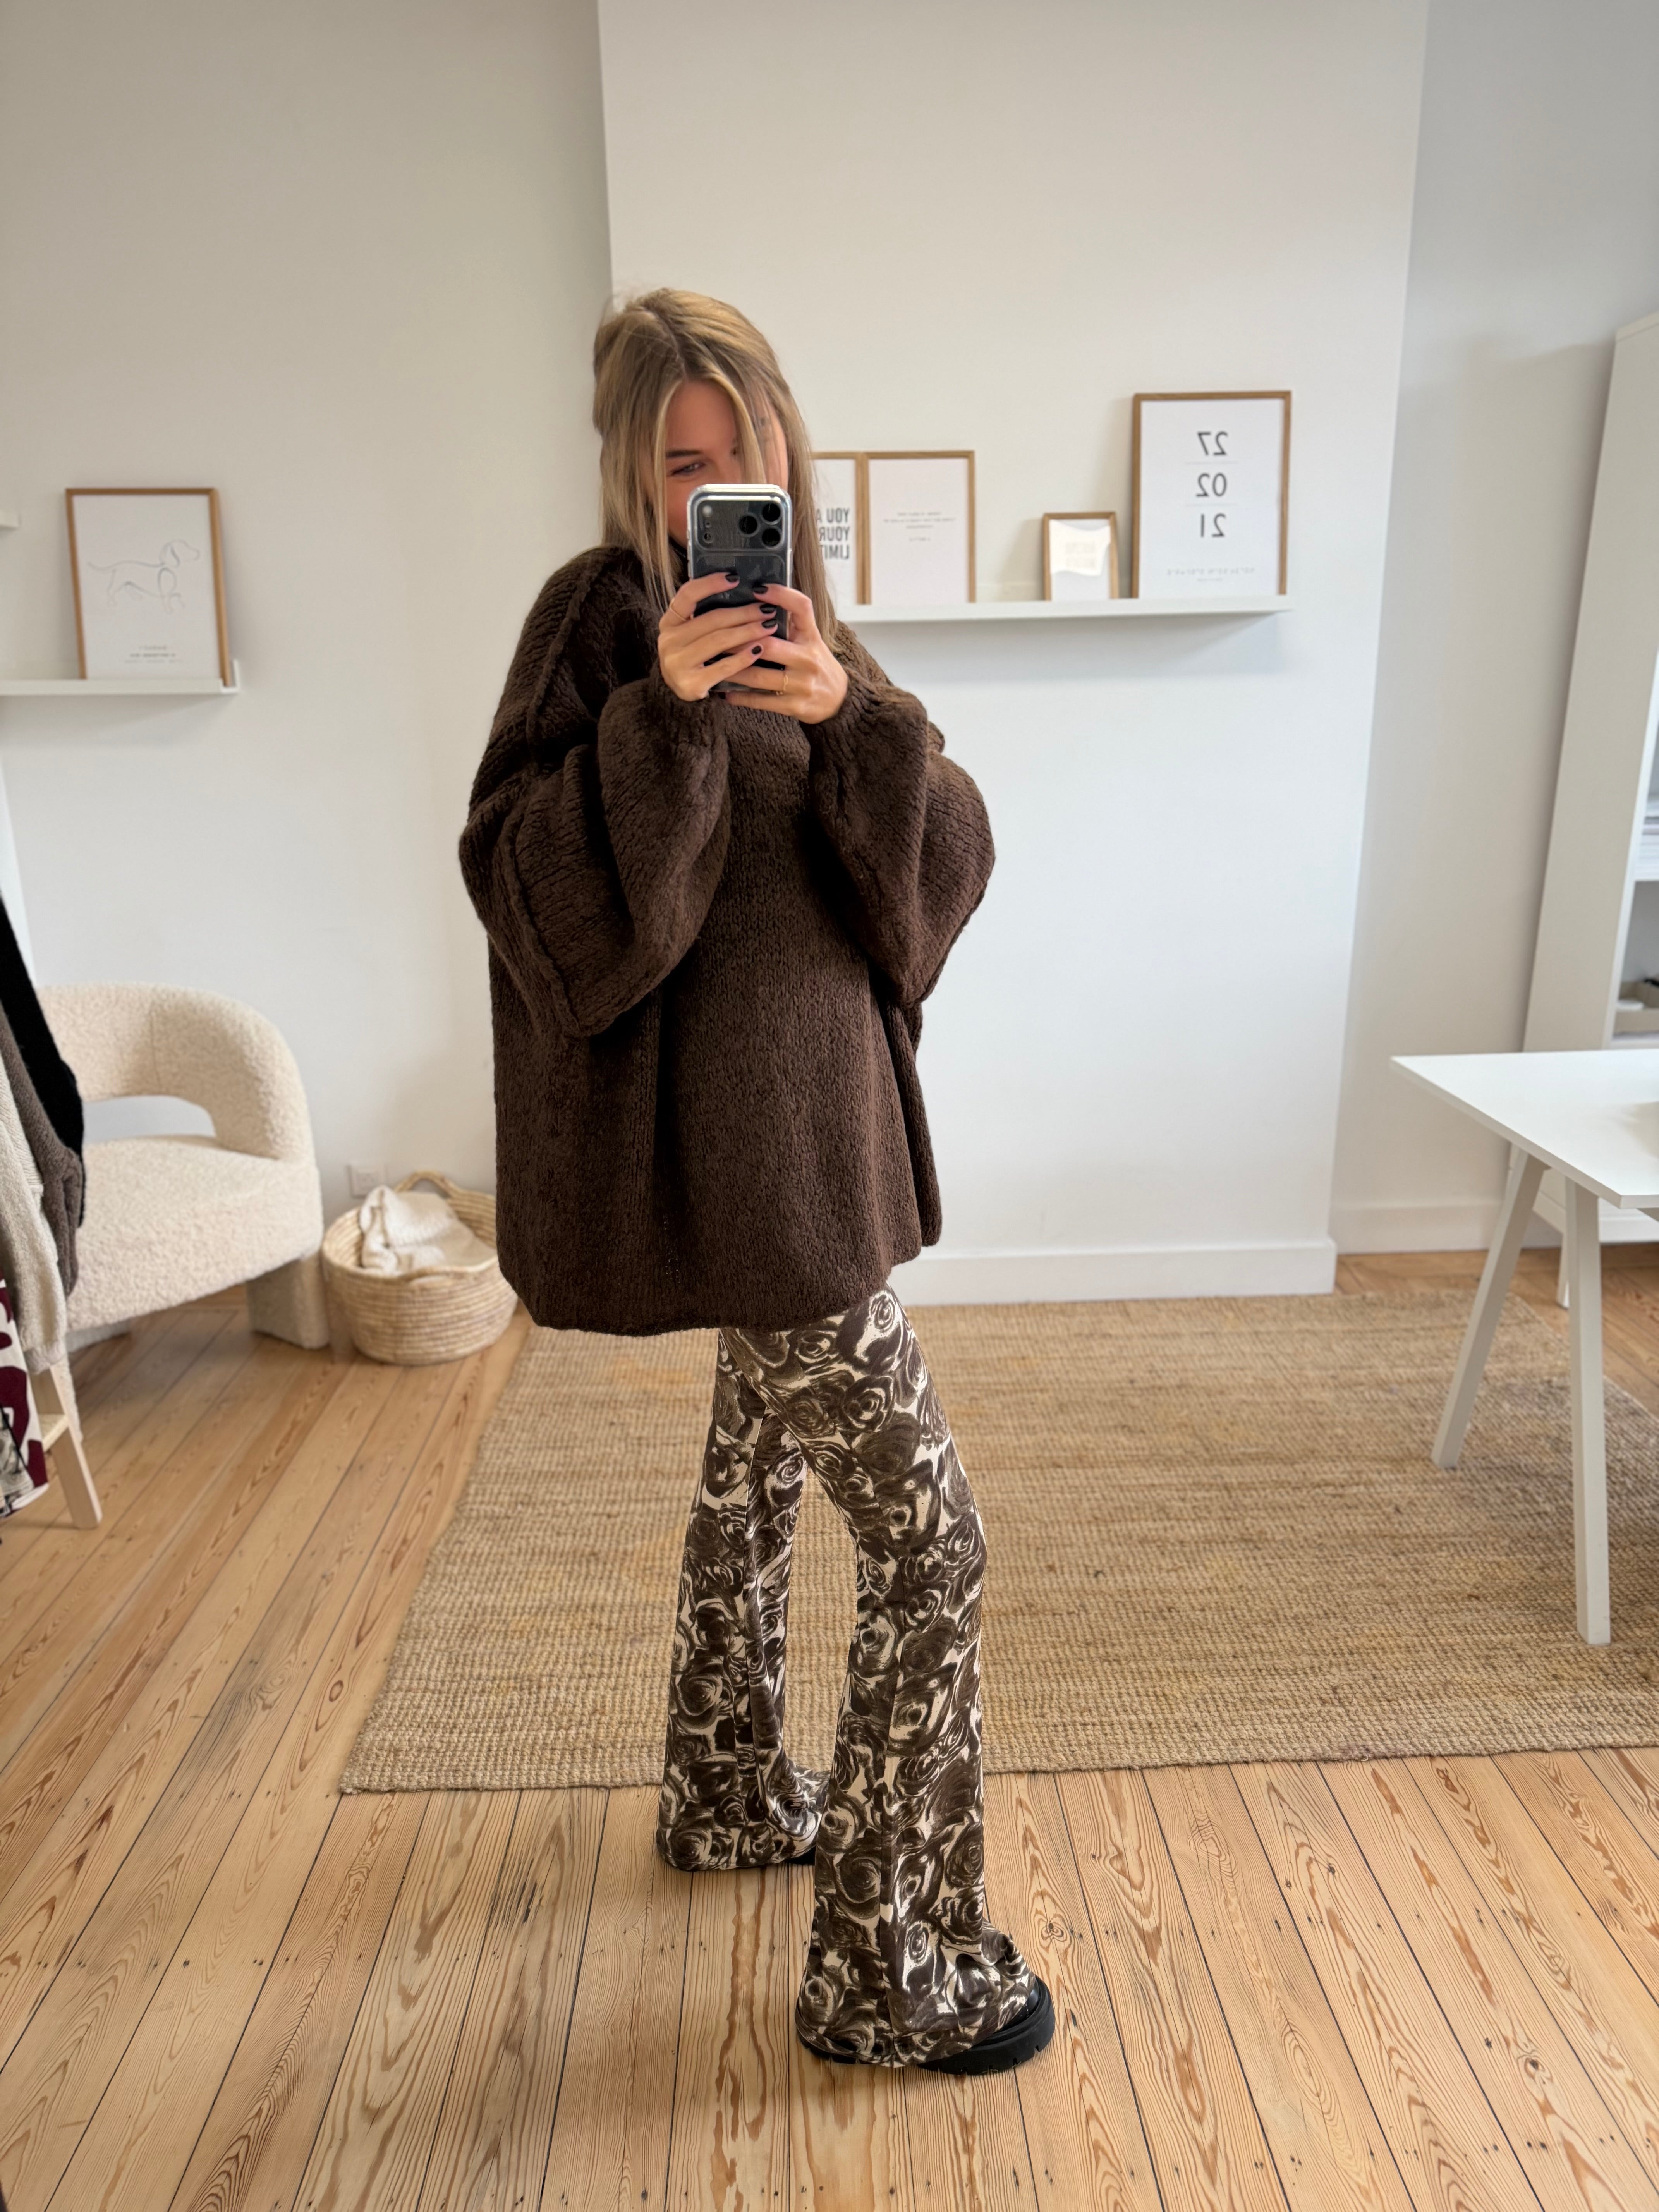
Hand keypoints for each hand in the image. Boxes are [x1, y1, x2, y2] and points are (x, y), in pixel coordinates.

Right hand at [657, 572, 775, 701]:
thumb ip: (705, 616)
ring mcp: (677, 664)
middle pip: (711, 620)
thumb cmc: (694, 657)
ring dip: (748, 632)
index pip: (688, 595)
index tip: (735, 578)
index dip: (711, 584)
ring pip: (719, 641)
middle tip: (766, 610)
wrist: (679, 694)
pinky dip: (743, 657)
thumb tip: (740, 592)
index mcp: (669, 622)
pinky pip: (723, 667)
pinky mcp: (690, 684)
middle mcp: (668, 641)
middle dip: (743, 613)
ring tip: (769, 626)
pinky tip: (759, 650)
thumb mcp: (690, 634)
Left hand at [720, 584, 848, 724]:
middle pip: (769, 645)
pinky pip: (761, 701)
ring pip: (759, 676)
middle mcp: (809, 658)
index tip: (757, 588)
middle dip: (739, 642)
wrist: (839, 701)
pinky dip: (740, 697)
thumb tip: (760, 601)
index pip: (802, 607)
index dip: (781, 595)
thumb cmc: (817, 665)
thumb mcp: (811, 640)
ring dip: (732, 670)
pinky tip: (725, 693)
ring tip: (712, 664)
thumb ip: (792, 623)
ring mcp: (802, 684)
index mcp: (812, 637)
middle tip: (715, 637)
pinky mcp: (795, 706)